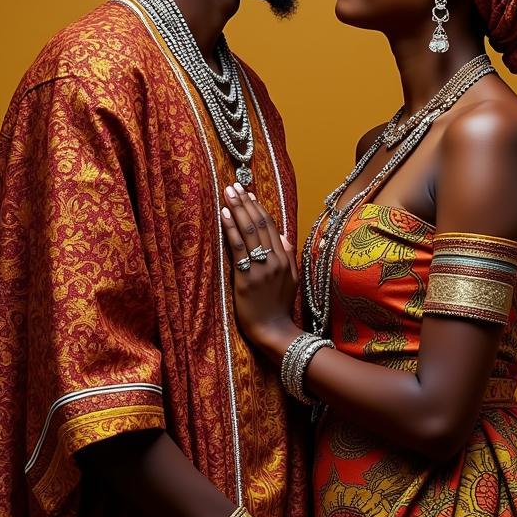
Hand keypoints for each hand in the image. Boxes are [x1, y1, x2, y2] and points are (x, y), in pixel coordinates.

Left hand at [220, 183, 298, 347]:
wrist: (273, 330)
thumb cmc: (278, 306)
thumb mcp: (292, 280)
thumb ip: (289, 256)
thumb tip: (283, 236)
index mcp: (285, 259)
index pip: (271, 226)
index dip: (258, 208)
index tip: (248, 194)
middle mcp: (274, 259)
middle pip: (259, 224)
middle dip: (245, 202)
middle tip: (234, 186)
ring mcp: (261, 268)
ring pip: (249, 231)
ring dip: (237, 209)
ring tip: (228, 193)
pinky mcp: (246, 277)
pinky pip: (238, 247)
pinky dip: (231, 228)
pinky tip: (224, 214)